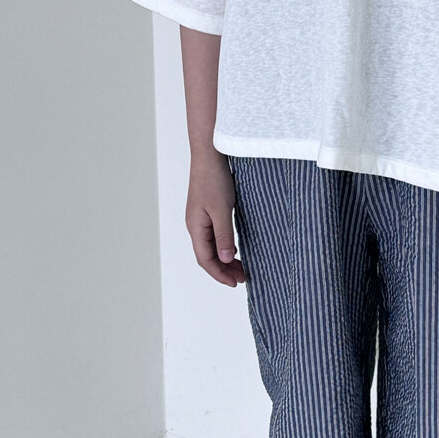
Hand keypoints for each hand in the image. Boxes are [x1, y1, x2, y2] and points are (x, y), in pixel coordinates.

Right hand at [185, 151, 245, 285]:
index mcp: (196, 227)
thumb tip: (226, 259)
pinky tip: (236, 249)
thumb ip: (224, 235)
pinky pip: (215, 235)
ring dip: (225, 259)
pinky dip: (225, 246)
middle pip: (208, 255)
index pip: (205, 259)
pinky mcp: (208, 210)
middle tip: (243, 279)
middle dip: (224, 270)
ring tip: (241, 268)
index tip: (235, 283)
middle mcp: (196, 225)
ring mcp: (201, 218)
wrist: (210, 154)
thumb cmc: (214, 179)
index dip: (219, 274)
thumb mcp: (222, 209)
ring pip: (212, 246)